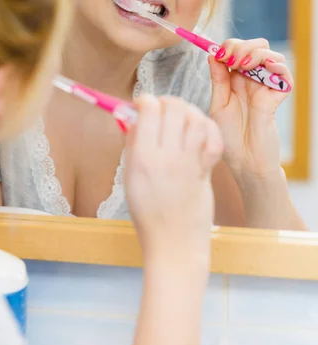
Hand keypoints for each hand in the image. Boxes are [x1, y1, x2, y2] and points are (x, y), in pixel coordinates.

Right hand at [125, 95, 222, 259]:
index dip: (146, 100)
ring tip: (182, 120)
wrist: (174, 244)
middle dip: (168, 101)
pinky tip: (199, 135)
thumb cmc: (148, 213)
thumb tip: (136, 116)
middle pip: (175, 108)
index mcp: (142, 158)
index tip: (144, 105)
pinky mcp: (207, 171)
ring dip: (189, 112)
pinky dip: (208, 130)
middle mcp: (167, 157)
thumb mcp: (130, 177)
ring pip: (197, 119)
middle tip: (164, 110)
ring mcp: (190, 164)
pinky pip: (213, 139)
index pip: (149, 110)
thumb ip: (133, 144)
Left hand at [208, 38, 292, 177]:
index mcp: (235, 79)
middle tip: (232, 59)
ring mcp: (266, 87)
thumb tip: (212, 54)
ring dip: (256, 54)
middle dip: (243, 46)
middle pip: (256, 46)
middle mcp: (252, 80)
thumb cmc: (229, 137)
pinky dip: (276, 66)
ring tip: (244, 65)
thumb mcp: (218, 105)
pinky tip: (263, 70)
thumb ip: (218, 80)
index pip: (236, 49)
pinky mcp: (279, 96)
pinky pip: (285, 73)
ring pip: (271, 55)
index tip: (219, 54)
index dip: (228, 46)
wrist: (246, 161)